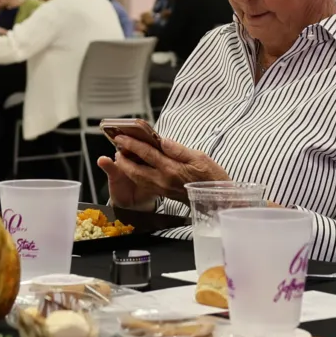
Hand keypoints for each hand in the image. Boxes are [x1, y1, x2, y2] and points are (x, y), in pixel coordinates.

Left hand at [95, 129, 223, 209]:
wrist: (218, 199)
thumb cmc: (212, 177)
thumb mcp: (200, 158)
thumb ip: (179, 150)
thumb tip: (163, 140)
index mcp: (171, 169)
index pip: (147, 154)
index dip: (132, 144)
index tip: (121, 136)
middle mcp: (163, 180)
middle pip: (135, 169)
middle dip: (123, 158)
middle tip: (117, 147)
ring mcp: (162, 188)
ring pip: (137, 178)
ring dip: (127, 167)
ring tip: (122, 156)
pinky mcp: (164, 193)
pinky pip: (144, 184)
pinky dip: (136, 175)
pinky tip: (135, 168)